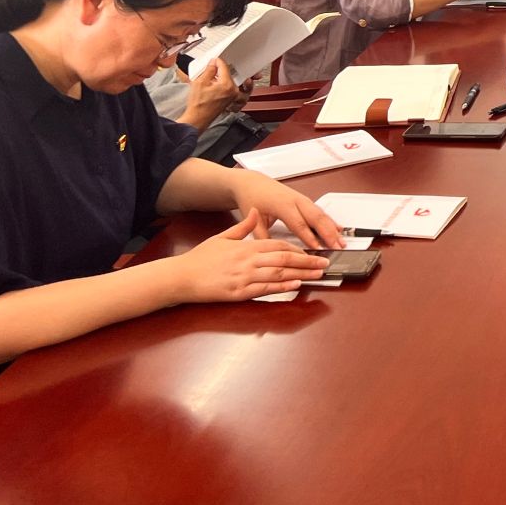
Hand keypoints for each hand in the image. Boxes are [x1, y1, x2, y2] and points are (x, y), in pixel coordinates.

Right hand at [174, 209, 327, 301]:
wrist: (181, 276)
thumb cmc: (201, 258)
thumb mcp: (222, 237)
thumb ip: (243, 226)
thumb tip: (255, 212)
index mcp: (246, 246)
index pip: (278, 244)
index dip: (297, 248)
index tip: (311, 251)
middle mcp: (248, 261)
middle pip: (284, 258)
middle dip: (307, 261)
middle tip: (324, 263)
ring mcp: (244, 277)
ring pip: (278, 274)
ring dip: (301, 274)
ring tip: (317, 274)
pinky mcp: (238, 293)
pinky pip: (265, 289)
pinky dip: (282, 287)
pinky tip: (295, 285)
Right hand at [180, 56, 242, 131]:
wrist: (197, 119)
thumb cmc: (198, 105)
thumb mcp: (200, 82)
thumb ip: (209, 70)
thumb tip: (213, 64)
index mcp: (227, 85)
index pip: (224, 67)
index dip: (217, 61)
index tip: (213, 60)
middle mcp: (234, 91)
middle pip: (232, 74)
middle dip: (224, 69)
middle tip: (217, 66)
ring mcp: (234, 97)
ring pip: (239, 83)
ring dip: (234, 77)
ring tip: (228, 74)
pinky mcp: (231, 101)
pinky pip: (238, 91)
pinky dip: (235, 87)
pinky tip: (228, 85)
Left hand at [230, 177, 343, 250]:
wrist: (252, 182)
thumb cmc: (252, 198)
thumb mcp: (253, 219)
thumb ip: (262, 236)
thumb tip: (271, 253)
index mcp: (283, 205)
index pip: (299, 224)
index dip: (309, 237)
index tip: (318, 249)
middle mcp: (296, 201)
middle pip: (316, 218)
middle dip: (328, 233)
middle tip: (337, 247)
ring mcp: (302, 200)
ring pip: (321, 214)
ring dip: (332, 228)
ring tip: (341, 241)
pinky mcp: (305, 201)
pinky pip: (320, 211)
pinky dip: (330, 221)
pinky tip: (339, 229)